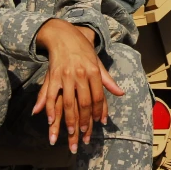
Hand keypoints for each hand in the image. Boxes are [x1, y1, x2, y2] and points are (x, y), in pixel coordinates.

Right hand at [31, 19, 123, 152]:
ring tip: (70, 133)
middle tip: (83, 135)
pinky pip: (51, 95)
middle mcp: (80, 74)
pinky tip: (50, 120)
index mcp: (93, 71)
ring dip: (69, 119)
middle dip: (84, 121)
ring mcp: (66, 76)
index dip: (98, 112)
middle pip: (83, 103)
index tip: (98, 123)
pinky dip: (50, 109)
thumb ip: (108, 80)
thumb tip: (121, 93)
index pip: (97, 96)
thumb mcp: (97, 63)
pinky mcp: (53, 76)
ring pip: (68, 102)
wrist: (64, 35)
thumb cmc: (83, 50)